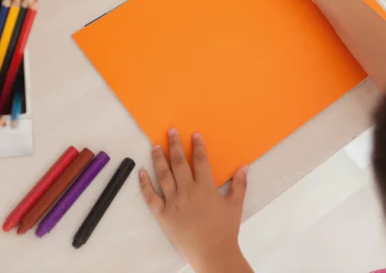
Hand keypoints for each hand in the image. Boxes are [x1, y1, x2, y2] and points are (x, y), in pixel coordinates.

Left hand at [139, 129, 252, 272]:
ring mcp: (173, 202)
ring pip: (163, 175)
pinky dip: (145, 184)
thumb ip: (239, 184)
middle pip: (178, 163)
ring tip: (155, 146)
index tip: (194, 135)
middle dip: (174, 145)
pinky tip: (141, 172)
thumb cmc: (225, 230)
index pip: (200, 160)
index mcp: (205, 187)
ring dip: (158, 159)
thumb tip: (244, 167)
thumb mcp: (235, 205)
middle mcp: (187, 191)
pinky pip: (151, 197)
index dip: (197, 146)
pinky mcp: (163, 215)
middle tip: (170, 131)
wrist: (213, 254)